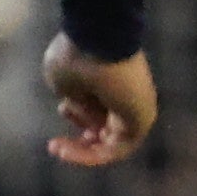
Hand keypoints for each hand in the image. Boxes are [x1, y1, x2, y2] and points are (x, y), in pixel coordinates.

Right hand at [44, 36, 158, 168]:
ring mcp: (136, 111)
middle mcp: (128, 98)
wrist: (98, 40)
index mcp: (113, 83)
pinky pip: (115, 150)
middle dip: (81, 140)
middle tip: (56, 144)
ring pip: (109, 143)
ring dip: (81, 151)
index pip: (101, 108)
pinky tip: (66, 150)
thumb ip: (75, 102)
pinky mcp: (139, 123)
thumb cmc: (78, 55)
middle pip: (107, 129)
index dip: (78, 115)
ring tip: (57, 146)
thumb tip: (84, 116)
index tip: (61, 109)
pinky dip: (91, 155)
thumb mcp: (65, 82)